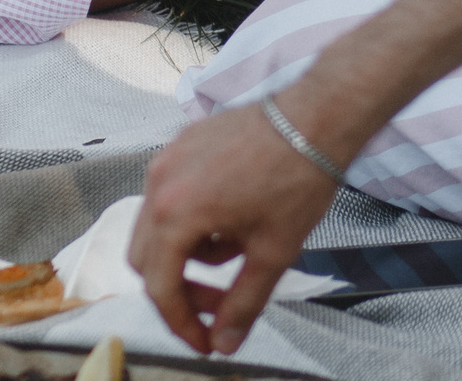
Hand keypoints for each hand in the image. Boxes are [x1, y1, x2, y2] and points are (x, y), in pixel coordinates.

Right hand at [132, 104, 343, 354]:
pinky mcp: (182, 144)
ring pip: (157, 226)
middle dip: (180, 290)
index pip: (160, 287)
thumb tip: (224, 344)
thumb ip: (242, 304)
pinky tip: (232, 219)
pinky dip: (191, 219)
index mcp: (175, 212)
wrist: (315, 116)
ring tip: (237, 251)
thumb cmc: (296, 180)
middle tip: (218, 305)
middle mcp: (159, 183)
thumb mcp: (272, 253)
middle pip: (146, 258)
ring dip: (187, 253)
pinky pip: (170, 194)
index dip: (181, 324)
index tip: (205, 342)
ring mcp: (168, 158)